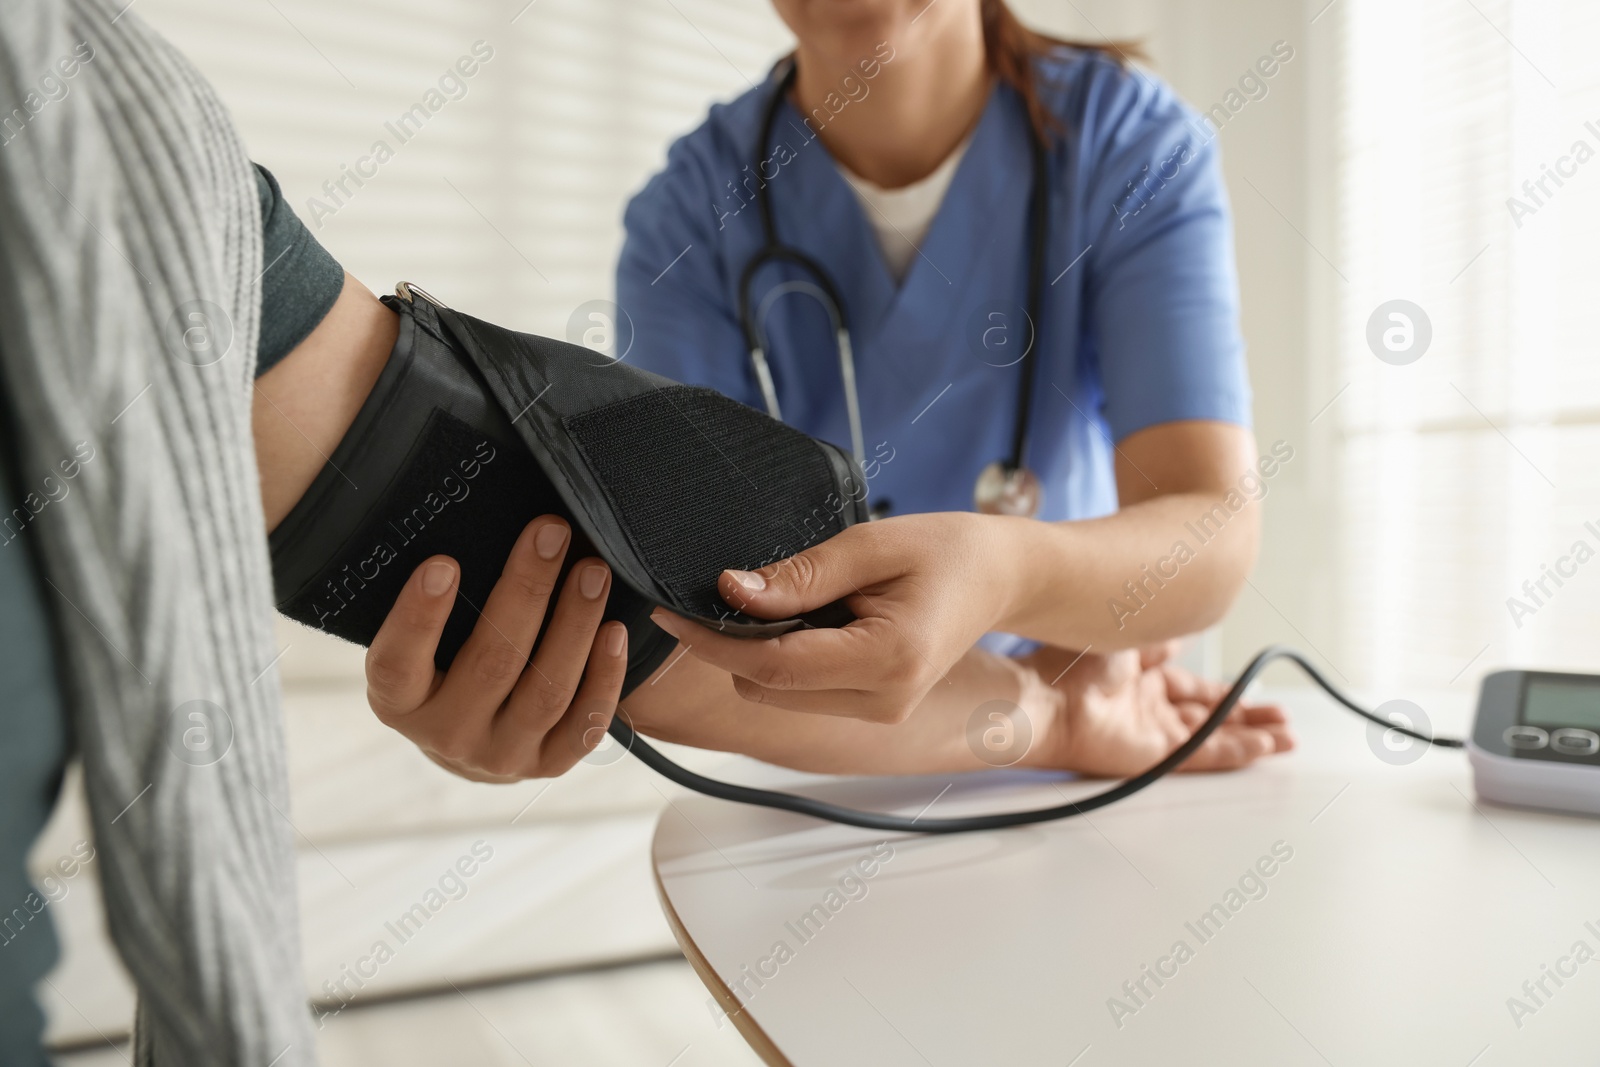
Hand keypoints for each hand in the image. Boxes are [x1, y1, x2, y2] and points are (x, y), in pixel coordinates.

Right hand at [364, 516, 628, 781]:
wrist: (467, 740)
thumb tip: (460, 507)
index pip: (397, 663)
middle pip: (491, 664)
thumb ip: (432, 591)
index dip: (418, 617)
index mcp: (399, 701)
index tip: (443, 563)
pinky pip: (584, 726)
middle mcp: (447, 734)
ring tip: (593, 571)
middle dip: (525, 591)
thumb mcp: (419, 639)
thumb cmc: (440, 663)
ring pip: (545, 691)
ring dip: (574, 625)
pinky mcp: (549, 767)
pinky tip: (615, 631)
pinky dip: (604, 677)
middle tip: (552, 532)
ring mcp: (501, 756)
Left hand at [650, 513, 1011, 723]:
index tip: (668, 610)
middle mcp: (884, 702)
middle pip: (766, 687)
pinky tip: (810, 618)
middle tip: (734, 586)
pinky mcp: (874, 710)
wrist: (999, 577)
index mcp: (888, 660)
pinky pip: (803, 691)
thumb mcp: (870, 545)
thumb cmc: (947, 551)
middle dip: (734, 643)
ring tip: (796, 596)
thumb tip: (731, 590)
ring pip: (779, 694)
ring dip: (762, 651)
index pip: (773, 666)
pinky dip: (788, 657)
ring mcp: (881, 713)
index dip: (711, 640)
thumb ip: (800, 575)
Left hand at [1022, 645, 1293, 775]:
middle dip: (1247, 717)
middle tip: (1280, 720)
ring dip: (1251, 737)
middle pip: (1209, 714)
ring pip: (1213, 737)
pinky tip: (1264, 748)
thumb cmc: (1069, 663)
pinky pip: (1204, 755)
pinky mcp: (1155, 756)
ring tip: (1286, 739)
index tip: (1251, 688)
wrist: (1045, 697)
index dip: (1222, 690)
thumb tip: (1183, 633)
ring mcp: (1152, 732)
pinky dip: (1237, 750)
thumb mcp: (1127, 634)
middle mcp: (1148, 706)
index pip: (1190, 686)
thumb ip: (1160, 639)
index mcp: (1139, 677)